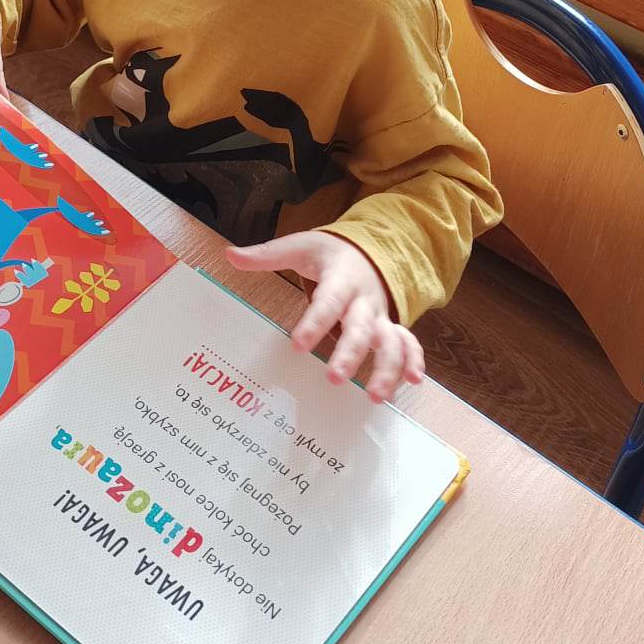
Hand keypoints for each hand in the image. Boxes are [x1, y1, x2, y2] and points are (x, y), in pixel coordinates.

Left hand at [227, 231, 424, 402]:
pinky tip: (412, 384)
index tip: (298, 344)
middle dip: (350, 353)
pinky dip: (413, 362)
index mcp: (340, 279)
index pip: (328, 301)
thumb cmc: (330, 254)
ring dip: (386, 368)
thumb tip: (230, 256)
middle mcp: (364, 300)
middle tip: (334, 378)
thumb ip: (266, 255)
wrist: (370, 248)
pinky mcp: (391, 328)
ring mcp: (381, 316)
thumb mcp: (300, 247)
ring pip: (391, 342)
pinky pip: (408, 344)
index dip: (314, 322)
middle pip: (361, 328)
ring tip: (374, 396)